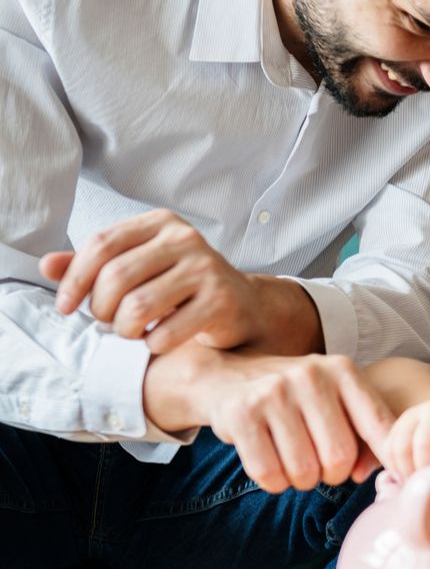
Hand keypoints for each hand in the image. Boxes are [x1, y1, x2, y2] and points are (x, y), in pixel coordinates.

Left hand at [40, 209, 270, 354]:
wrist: (242, 305)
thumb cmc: (182, 286)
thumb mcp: (140, 266)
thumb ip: (95, 264)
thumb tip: (47, 265)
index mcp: (161, 223)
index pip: (102, 244)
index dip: (74, 279)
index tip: (65, 305)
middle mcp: (186, 239)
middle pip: (116, 277)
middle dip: (100, 309)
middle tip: (107, 322)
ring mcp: (206, 269)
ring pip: (138, 307)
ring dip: (124, 330)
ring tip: (131, 332)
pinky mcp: (221, 302)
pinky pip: (167, 333)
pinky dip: (153, 345)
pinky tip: (158, 341)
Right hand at [153, 349, 395, 493]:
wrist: (227, 376)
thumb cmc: (296, 398)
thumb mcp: (335, 401)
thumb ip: (364, 435)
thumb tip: (365, 474)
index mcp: (342, 371)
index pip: (379, 425)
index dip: (389, 458)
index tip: (399, 477)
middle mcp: (311, 376)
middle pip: (340, 458)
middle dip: (332, 475)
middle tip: (320, 466)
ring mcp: (274, 392)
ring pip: (304, 471)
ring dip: (301, 481)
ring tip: (294, 462)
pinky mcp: (242, 414)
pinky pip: (269, 474)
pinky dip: (274, 482)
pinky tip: (272, 466)